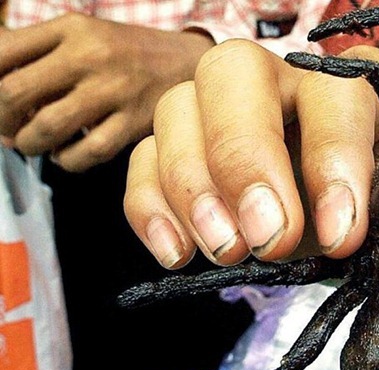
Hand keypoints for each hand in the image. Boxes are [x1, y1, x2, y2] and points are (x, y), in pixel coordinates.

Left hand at [0, 13, 213, 171]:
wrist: (190, 65)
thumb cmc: (130, 55)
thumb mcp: (85, 36)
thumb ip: (41, 54)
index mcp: (72, 29)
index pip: (1, 53)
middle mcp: (91, 55)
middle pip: (13, 92)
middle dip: (2, 122)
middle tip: (10, 131)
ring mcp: (115, 90)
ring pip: (46, 127)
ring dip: (31, 144)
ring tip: (37, 144)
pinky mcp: (135, 122)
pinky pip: (87, 153)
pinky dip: (68, 161)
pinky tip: (69, 154)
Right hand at [124, 40, 378, 273]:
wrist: (340, 206)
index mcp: (352, 87)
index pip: (336, 94)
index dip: (335, 158)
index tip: (341, 236)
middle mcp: (277, 85)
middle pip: (233, 75)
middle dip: (246, 158)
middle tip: (267, 239)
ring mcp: (217, 115)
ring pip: (176, 112)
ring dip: (192, 187)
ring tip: (226, 251)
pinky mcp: (177, 153)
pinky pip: (141, 161)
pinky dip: (148, 205)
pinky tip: (176, 253)